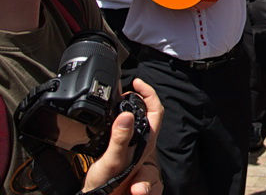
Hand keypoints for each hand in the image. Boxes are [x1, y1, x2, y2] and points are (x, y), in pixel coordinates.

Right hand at [83, 79, 163, 194]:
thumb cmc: (108, 182)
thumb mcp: (114, 158)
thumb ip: (121, 138)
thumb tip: (126, 115)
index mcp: (146, 141)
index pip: (156, 110)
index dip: (149, 93)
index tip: (136, 82)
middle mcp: (143, 140)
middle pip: (150, 111)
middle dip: (141, 95)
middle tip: (127, 88)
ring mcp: (134, 143)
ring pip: (139, 118)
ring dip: (132, 104)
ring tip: (120, 96)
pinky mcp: (123, 146)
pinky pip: (128, 125)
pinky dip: (122, 114)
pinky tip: (113, 115)